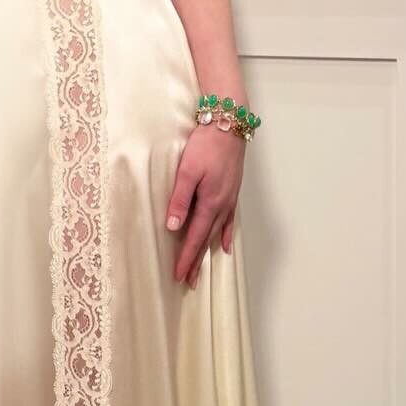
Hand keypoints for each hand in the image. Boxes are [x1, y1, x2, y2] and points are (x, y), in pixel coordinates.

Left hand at [164, 124, 243, 287]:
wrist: (230, 124)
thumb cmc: (206, 145)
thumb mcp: (187, 171)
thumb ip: (179, 199)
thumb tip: (173, 227)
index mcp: (210, 202)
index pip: (195, 237)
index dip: (186, 258)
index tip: (178, 276)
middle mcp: (222, 205)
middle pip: (206, 239)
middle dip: (196, 261)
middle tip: (187, 281)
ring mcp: (229, 199)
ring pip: (216, 232)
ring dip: (207, 251)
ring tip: (202, 270)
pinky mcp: (232, 191)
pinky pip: (229, 220)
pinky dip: (226, 235)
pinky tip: (224, 245)